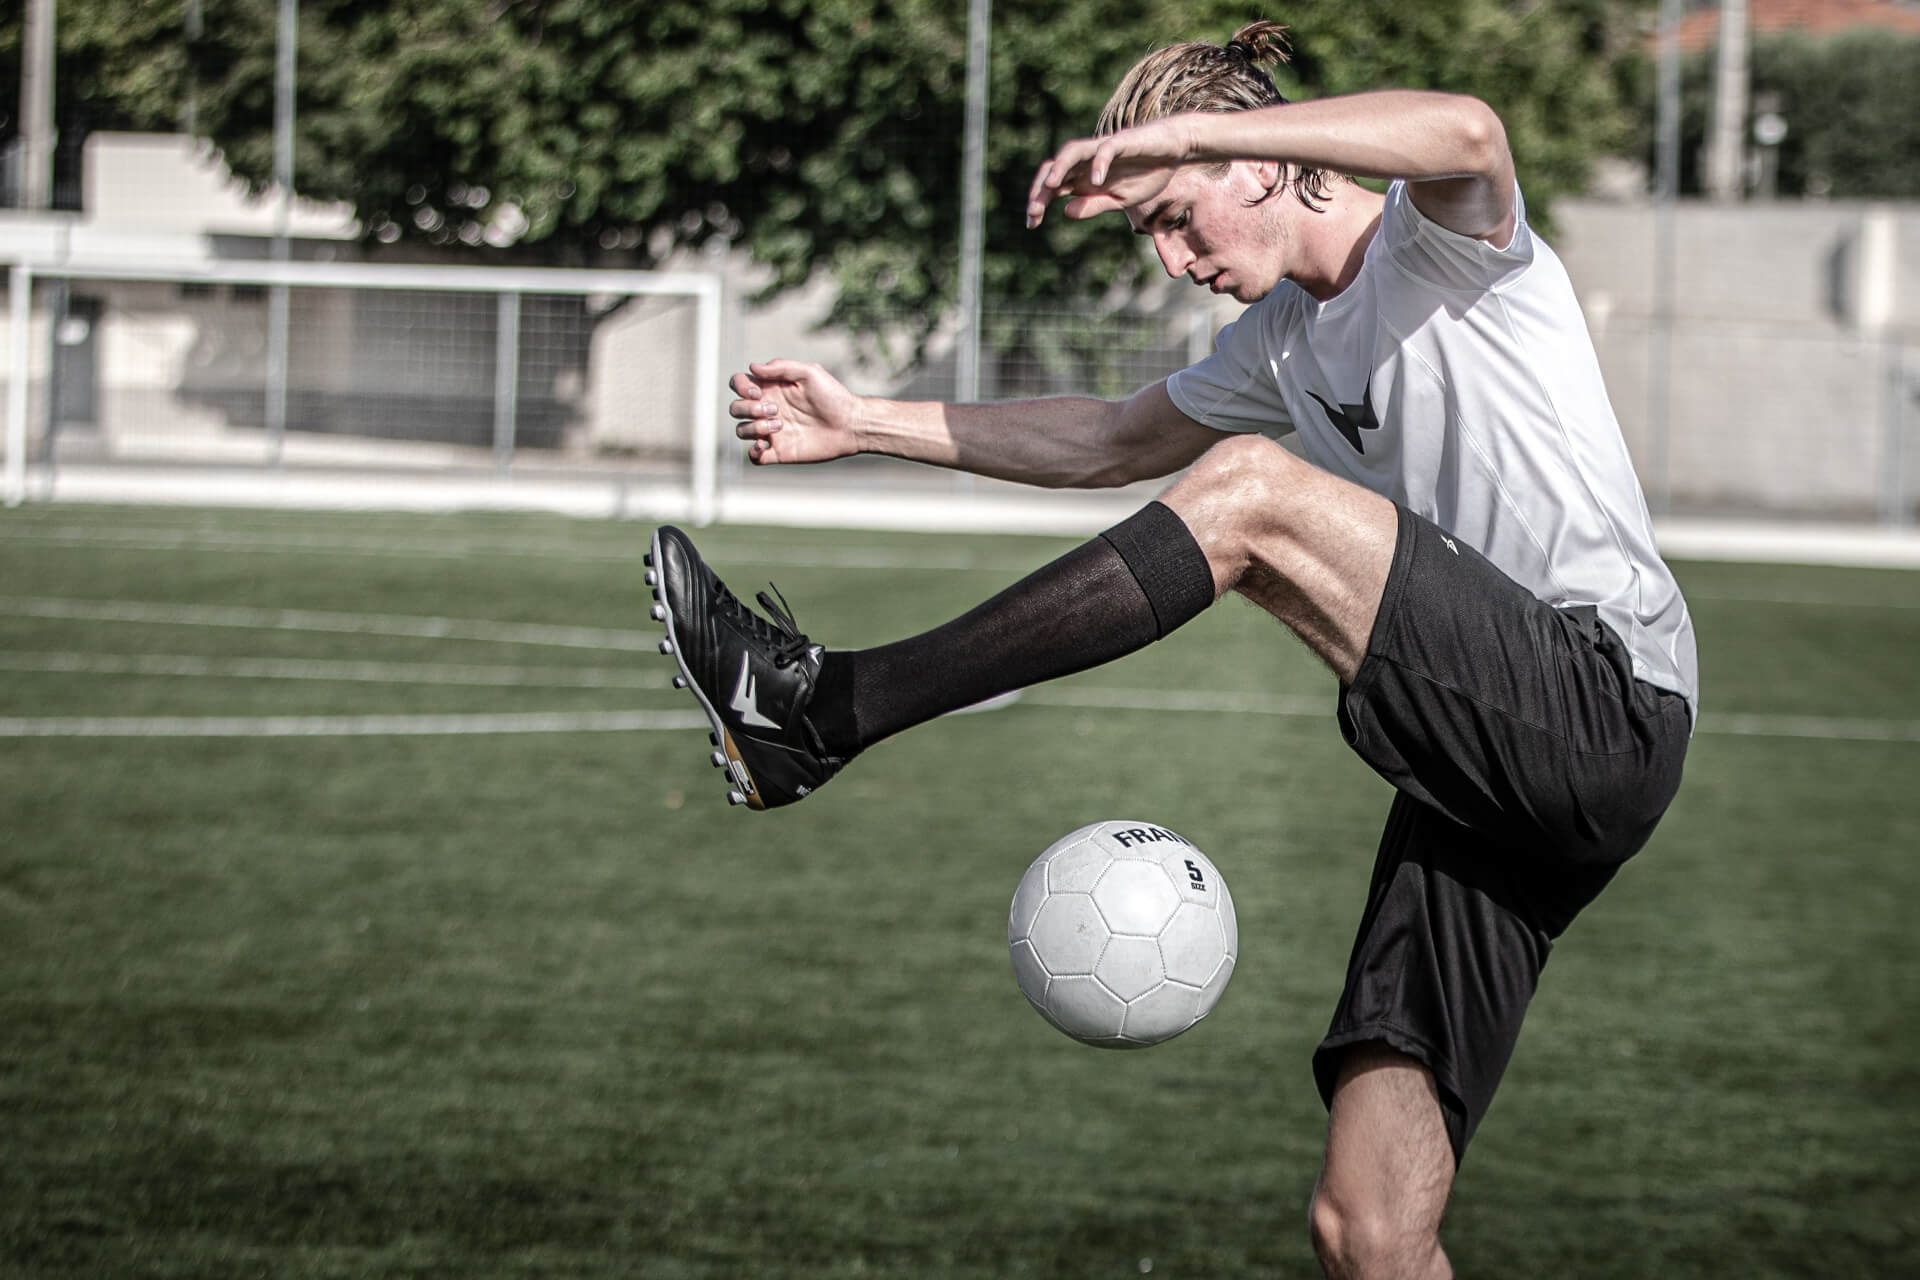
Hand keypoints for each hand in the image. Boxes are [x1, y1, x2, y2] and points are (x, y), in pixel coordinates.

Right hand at [728, 359, 862, 465]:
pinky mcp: (779, 452)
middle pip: (736, 408)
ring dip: (753, 428)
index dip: (740, 387)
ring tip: (779, 426)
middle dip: (748, 408)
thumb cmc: (833, 396)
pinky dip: (753, 453)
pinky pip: (754, 457)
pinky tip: (765, 446)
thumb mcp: (809, 373)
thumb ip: (781, 367)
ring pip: (741, 431)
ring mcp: (772, 432)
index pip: (738, 384)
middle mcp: (768, 409)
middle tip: (774, 410)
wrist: (851, 425)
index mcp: (771, 388)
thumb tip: (752, 367)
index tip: (757, 392)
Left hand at [1025, 116, 1199, 226]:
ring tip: (1051, 186)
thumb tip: (1065, 211)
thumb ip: (1094, 206)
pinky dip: (1099, 163)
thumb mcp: (1119, 201)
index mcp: (1083, 178)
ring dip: (1060, 167)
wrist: (1173, 152)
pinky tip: (1097, 180)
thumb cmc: (1145, 175)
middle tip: (1034, 211)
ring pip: (1072, 151)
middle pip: (1054, 168)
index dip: (1038, 202)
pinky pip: (1106, 149)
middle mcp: (1087, 162)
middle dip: (1040, 188)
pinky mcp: (1123, 141)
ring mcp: (1102, 150)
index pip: (1052, 187)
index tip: (1031, 224)